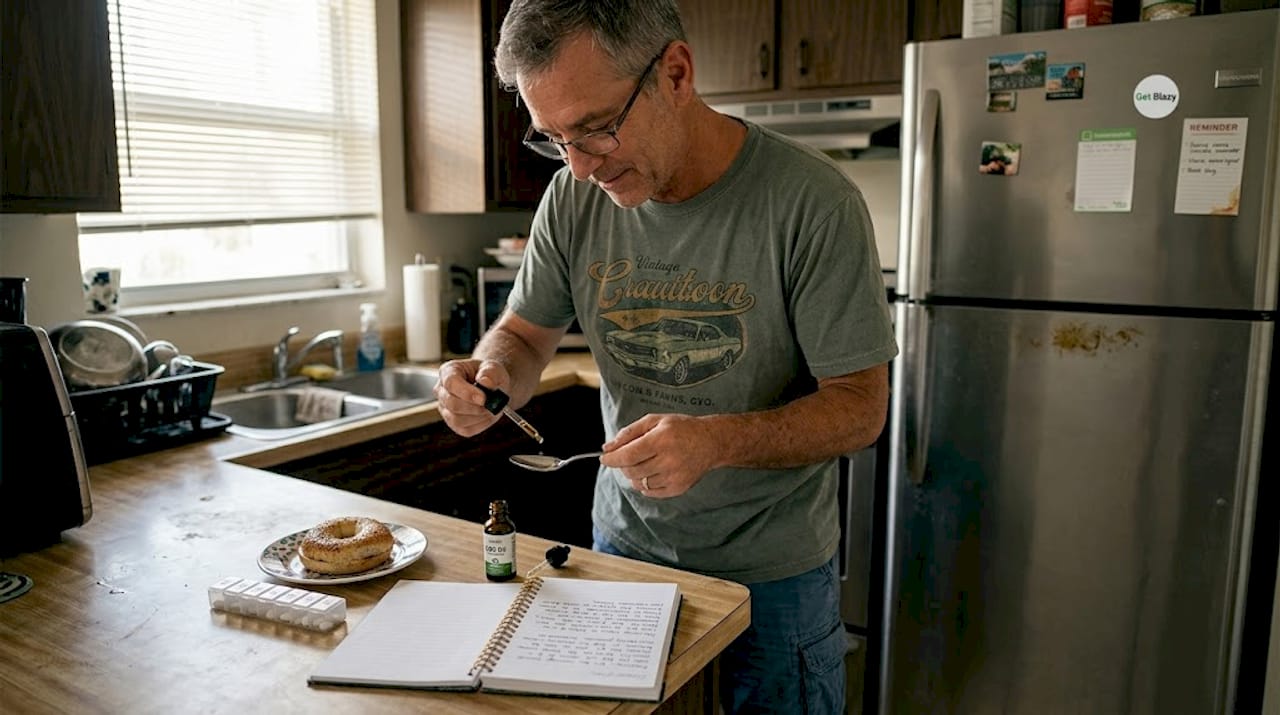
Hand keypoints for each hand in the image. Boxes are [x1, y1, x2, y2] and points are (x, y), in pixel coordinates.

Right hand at [434, 358, 507, 436]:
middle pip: (452, 404)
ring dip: (479, 416)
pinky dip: (481, 424)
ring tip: (491, 407)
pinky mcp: (453, 423)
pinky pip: (465, 429)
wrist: (491, 386)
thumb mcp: (493, 367)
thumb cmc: (489, 374)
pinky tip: (488, 414)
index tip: (484, 398)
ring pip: (457, 420)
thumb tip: (485, 383)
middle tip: (491, 404)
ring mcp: (445, 408)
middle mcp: (441, 391)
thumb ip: (490, 373)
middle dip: (474, 407)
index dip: (466, 392)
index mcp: (448, 372)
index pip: (451, 383)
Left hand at [599, 413, 719, 498]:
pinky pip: (650, 492)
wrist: (711, 442)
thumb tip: (607, 448)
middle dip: (623, 465)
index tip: (604, 458)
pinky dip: (645, 483)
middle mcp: (668, 460)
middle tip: (628, 456)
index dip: (612, 459)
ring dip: (634, 474)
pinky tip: (654, 471)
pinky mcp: (678, 488)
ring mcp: (674, 476)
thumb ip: (629, 433)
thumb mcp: (655, 421)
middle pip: (631, 471)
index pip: (628, 455)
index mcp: (661, 440)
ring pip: (639, 483)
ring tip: (645, 462)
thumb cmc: (681, 428)